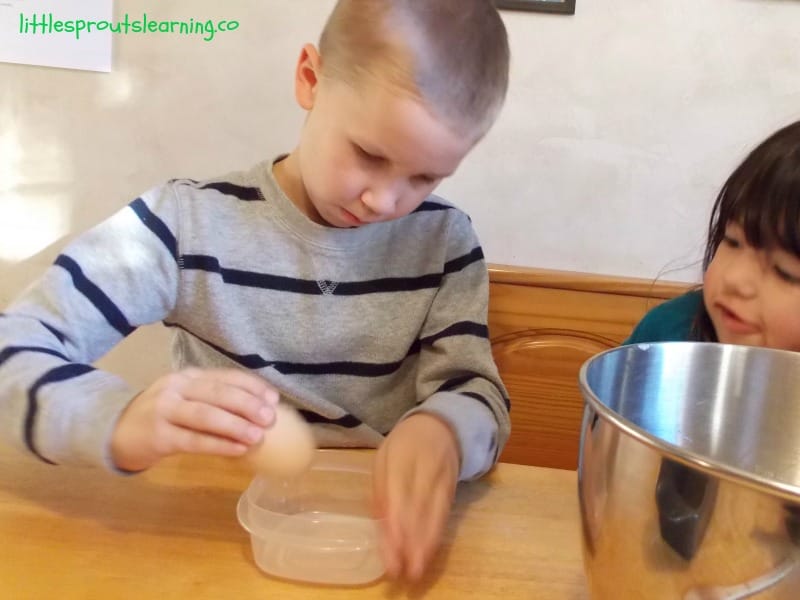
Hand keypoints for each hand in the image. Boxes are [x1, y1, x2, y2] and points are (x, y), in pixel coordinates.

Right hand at [111, 368, 277, 470]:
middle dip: (247, 404)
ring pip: (205, 415)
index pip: (225, 376)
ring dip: (235, 425)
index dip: (251, 386)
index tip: (274, 399)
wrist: (117, 432)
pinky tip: (238, 450)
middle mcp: (177, 388)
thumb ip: (215, 402)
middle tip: (271, 418)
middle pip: (217, 393)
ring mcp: (165, 410)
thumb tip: (261, 412)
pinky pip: (194, 440)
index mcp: (189, 377)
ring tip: (258, 436)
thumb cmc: (163, 417)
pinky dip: (218, 445)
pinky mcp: (158, 436)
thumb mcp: (187, 400)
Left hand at [373, 412, 459, 580]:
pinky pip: (444, 514)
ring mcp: (440, 477)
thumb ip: (379, 488)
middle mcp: (422, 467)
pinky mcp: (452, 487)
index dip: (395, 521)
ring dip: (425, 543)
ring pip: (434, 513)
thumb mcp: (383, 458)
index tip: (391, 547)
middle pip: (416, 506)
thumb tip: (379, 523)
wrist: (440, 426)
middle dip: (410, 540)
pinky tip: (429, 552)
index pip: (396, 491)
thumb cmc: (403, 446)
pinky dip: (436, 535)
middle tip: (401, 569)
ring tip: (416, 569)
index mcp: (398, 456)